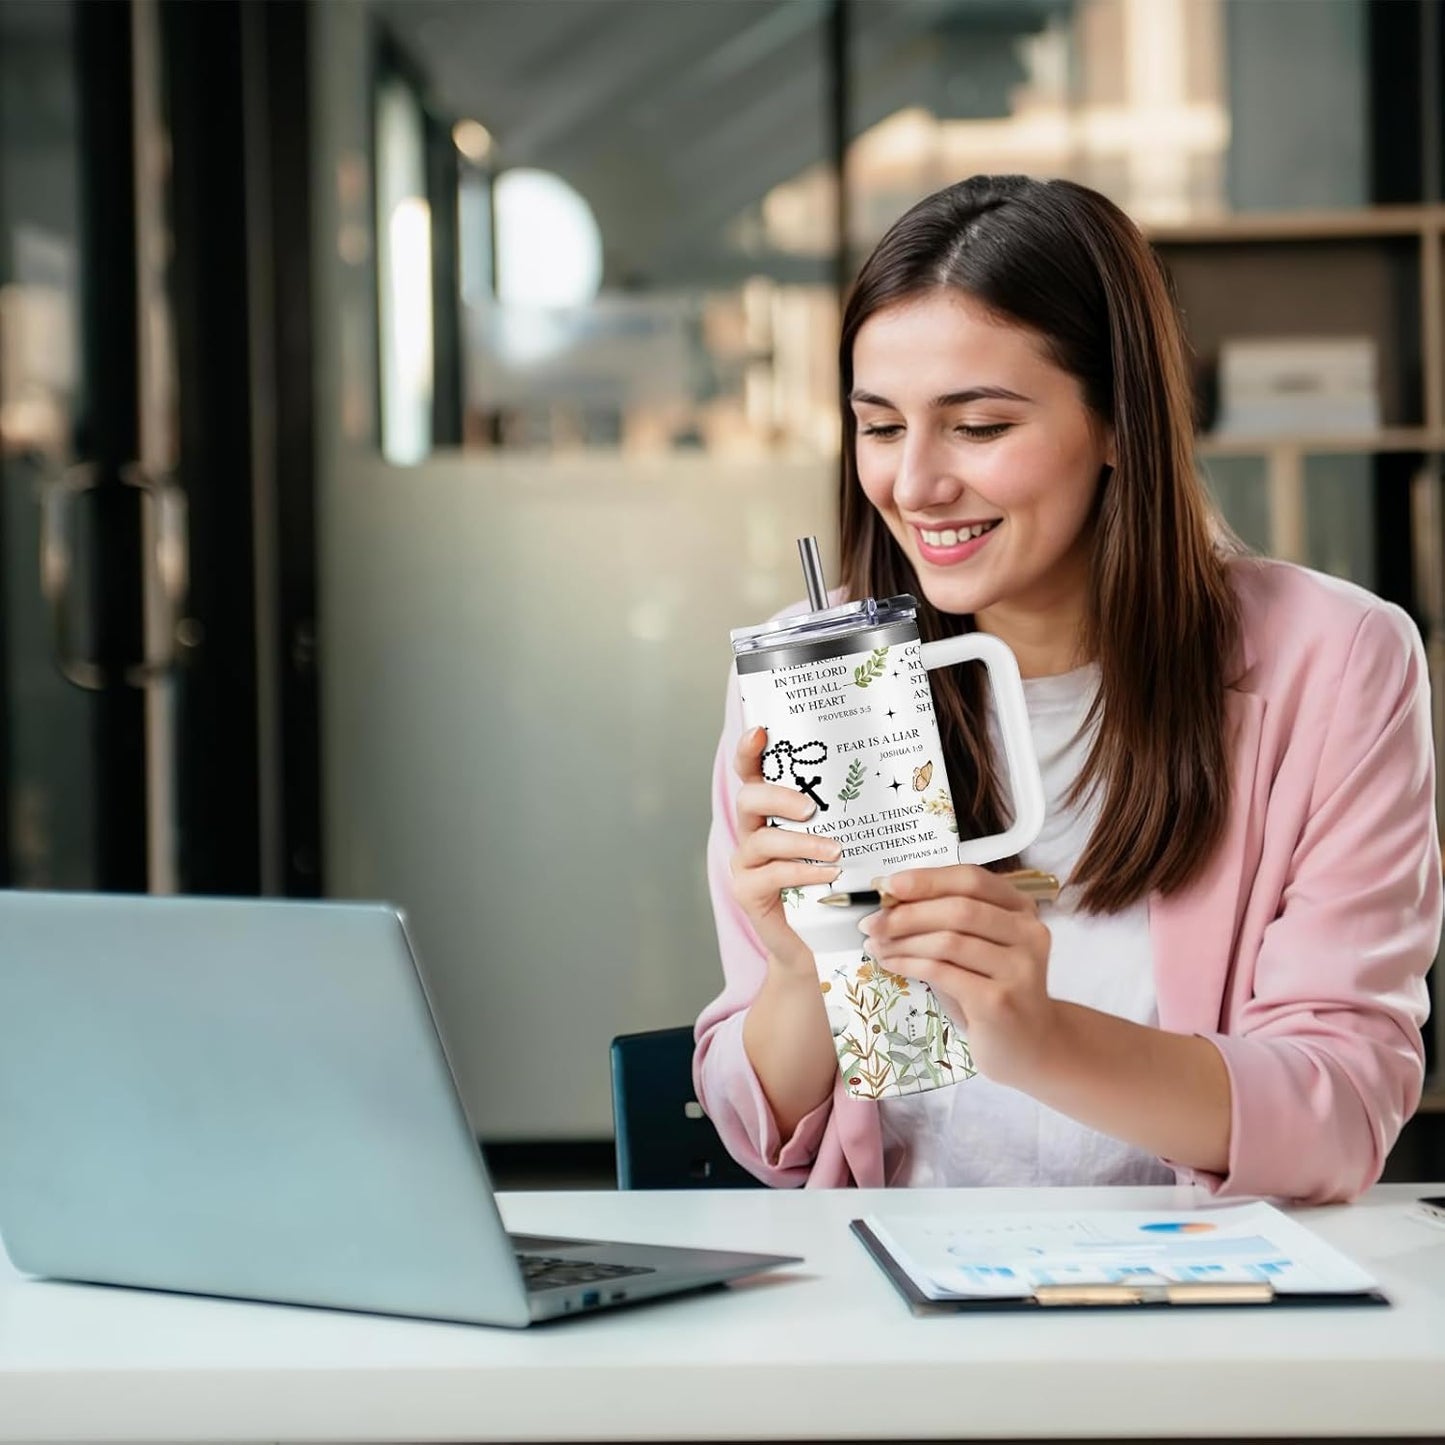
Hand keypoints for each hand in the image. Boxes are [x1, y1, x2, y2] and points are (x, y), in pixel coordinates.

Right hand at [729, 726, 842, 973]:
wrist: (826, 942)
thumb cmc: (840, 885)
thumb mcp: (845, 841)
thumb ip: (847, 814)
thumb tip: (888, 774)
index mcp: (771, 812)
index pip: (752, 773)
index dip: (750, 751)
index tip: (762, 731)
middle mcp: (751, 831)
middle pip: (749, 799)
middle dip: (779, 797)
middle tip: (811, 807)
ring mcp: (745, 863)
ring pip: (762, 840)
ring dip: (800, 842)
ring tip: (834, 850)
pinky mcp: (747, 892)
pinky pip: (770, 876)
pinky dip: (800, 873)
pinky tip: (826, 876)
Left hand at [859, 864, 1058, 1087]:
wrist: (1028, 1047)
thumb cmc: (990, 990)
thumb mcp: (973, 948)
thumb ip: (944, 922)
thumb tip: (889, 902)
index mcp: (1021, 909)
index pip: (971, 879)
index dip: (927, 879)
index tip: (888, 885)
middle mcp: (1028, 933)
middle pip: (958, 909)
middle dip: (906, 913)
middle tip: (871, 922)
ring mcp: (1019, 968)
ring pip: (949, 941)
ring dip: (902, 941)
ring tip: (876, 945)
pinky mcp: (1000, 1001)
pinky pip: (943, 972)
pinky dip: (909, 964)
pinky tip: (891, 964)